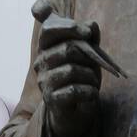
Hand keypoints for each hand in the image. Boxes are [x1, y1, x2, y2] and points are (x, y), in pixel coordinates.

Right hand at [34, 11, 101, 136]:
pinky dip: (90, 91)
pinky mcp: (50, 99)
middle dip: (89, 57)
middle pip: (68, 48)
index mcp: (45, 47)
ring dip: (91, 76)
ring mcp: (43, 81)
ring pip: (73, 70)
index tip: (88, 32)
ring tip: (93, 82)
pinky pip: (75, 90)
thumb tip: (91, 25)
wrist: (75, 110)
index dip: (69, 26)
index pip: (48, 28)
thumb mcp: (87, 53)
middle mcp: (40, 62)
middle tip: (96, 66)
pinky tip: (91, 94)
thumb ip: (89, 36)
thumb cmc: (81, 76)